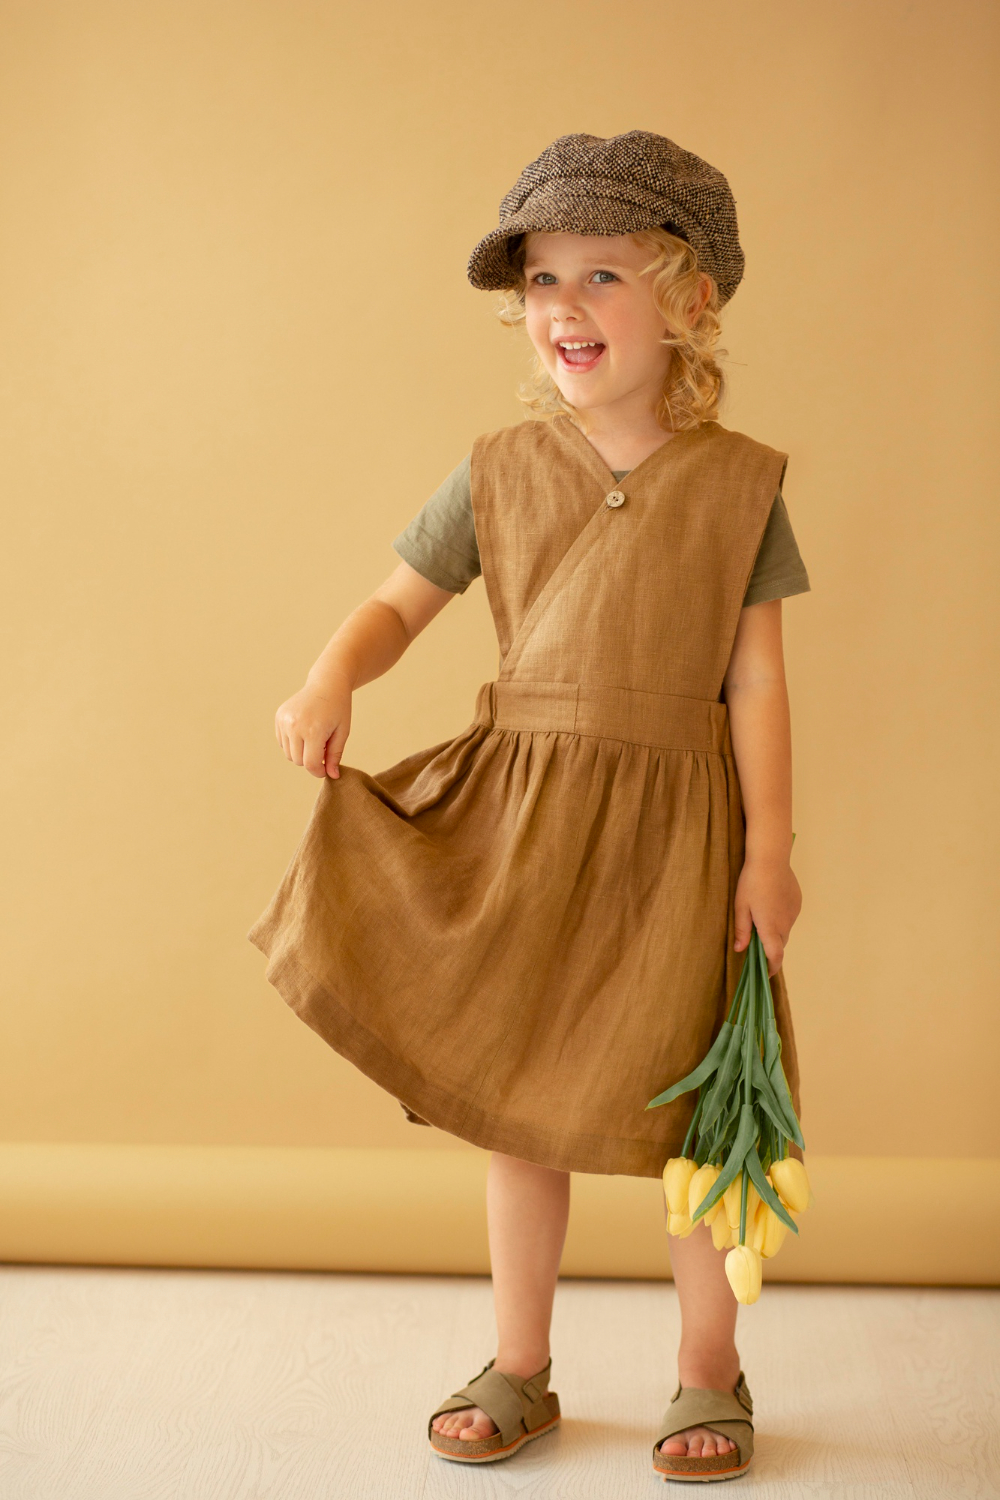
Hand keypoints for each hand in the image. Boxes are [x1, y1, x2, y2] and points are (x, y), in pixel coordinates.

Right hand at [275, 672, 351, 779]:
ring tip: (315, 739)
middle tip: (323, 751)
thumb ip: (335, 755)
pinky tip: (305, 731)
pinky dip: (293, 743)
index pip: (310, 764)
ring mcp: (284, 720)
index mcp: (313, 730)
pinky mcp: (279, 717)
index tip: (325, 770)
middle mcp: (295, 725)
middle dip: (311, 761)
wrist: (326, 683)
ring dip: (301, 753)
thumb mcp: (342, 732)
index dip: (318, 771)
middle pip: (298, 761)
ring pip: (289, 753)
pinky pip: (283, 742)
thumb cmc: (339, 708)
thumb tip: (332, 776)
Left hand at [733, 856, 801, 975]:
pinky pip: (789, 917)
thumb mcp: (741, 907)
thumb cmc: (751, 882)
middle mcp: (785, 924)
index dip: (771, 969)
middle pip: (779, 945)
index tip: (765, 974)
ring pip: (785, 930)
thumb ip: (742, 931)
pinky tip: (771, 904)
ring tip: (761, 918)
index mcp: (770, 927)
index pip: (775, 957)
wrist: (771, 858)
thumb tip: (740, 950)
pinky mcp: (797, 903)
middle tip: (755, 944)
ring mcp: (793, 913)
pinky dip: (781, 918)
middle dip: (770, 949)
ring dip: (775, 931)